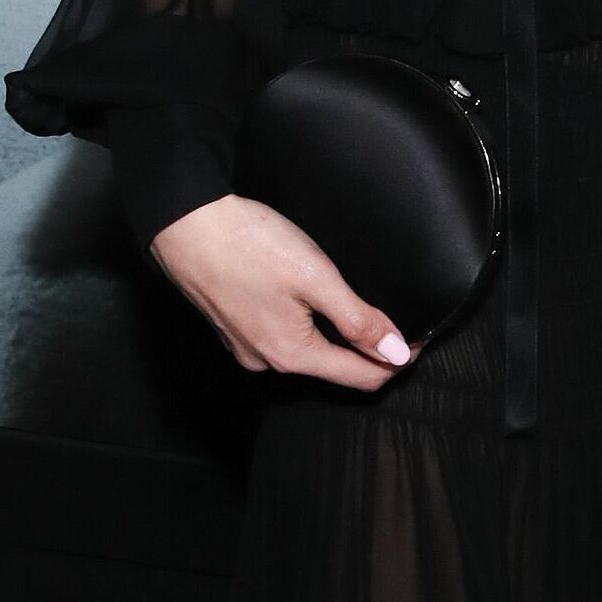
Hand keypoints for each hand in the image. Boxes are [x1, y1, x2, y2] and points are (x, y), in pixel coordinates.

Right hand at [147, 194, 412, 388]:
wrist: (184, 223)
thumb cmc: (247, 244)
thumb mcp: (316, 278)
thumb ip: (358, 319)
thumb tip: (394, 353)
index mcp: (293, 354)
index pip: (363, 378)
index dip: (396, 361)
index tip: (418, 340)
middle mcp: (268, 361)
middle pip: (335, 369)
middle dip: (369, 352)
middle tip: (396, 324)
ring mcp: (247, 347)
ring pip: (308, 353)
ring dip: (336, 339)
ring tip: (358, 312)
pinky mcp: (234, 328)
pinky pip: (282, 338)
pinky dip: (306, 327)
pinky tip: (311, 303)